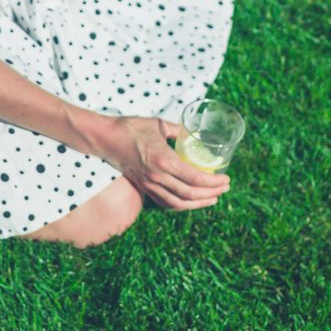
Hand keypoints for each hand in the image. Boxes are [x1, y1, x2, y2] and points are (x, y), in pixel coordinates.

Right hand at [86, 116, 228, 209]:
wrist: (105, 139)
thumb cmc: (131, 128)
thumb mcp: (158, 125)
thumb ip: (177, 130)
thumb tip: (192, 132)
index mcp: (164, 160)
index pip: (195, 178)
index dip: (214, 182)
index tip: (225, 179)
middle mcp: (158, 177)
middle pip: (191, 194)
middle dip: (212, 193)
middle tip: (224, 188)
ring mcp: (150, 185)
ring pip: (179, 203)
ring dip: (199, 203)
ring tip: (212, 198)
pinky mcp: (144, 187)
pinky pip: (166, 202)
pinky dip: (181, 205)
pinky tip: (190, 201)